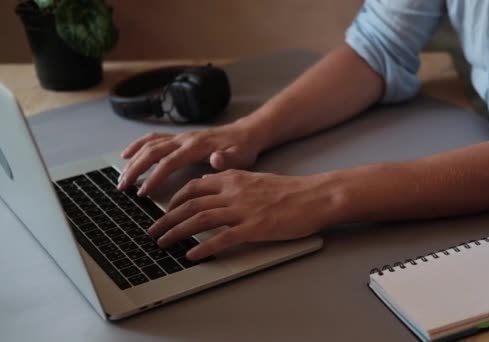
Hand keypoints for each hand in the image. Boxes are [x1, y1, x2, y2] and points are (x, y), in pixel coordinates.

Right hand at [118, 122, 261, 195]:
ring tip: (121, 176)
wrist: (245, 134)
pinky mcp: (179, 137)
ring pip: (150, 145)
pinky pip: (153, 138)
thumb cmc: (242, 149)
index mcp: (196, 146)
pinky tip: (127, 154)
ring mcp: (180, 137)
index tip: (142, 193)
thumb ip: (228, 159)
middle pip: (153, 152)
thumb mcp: (240, 157)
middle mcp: (184, 139)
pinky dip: (138, 145)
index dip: (154, 177)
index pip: (169, 162)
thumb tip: (215, 159)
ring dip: (133, 160)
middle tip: (123, 187)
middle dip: (135, 169)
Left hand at [146, 170, 337, 259]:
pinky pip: (222, 238)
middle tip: (152, 231)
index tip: (165, 211)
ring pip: (199, 220)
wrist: (314, 197)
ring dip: (176, 232)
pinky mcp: (254, 228)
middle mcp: (233, 192)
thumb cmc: (289, 191)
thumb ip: (232, 185)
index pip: (193, 187)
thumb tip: (212, 192)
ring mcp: (242, 210)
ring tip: (163, 243)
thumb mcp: (255, 180)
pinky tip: (192, 255)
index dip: (174, 200)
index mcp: (233, 178)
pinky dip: (204, 248)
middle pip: (190, 204)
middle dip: (166, 218)